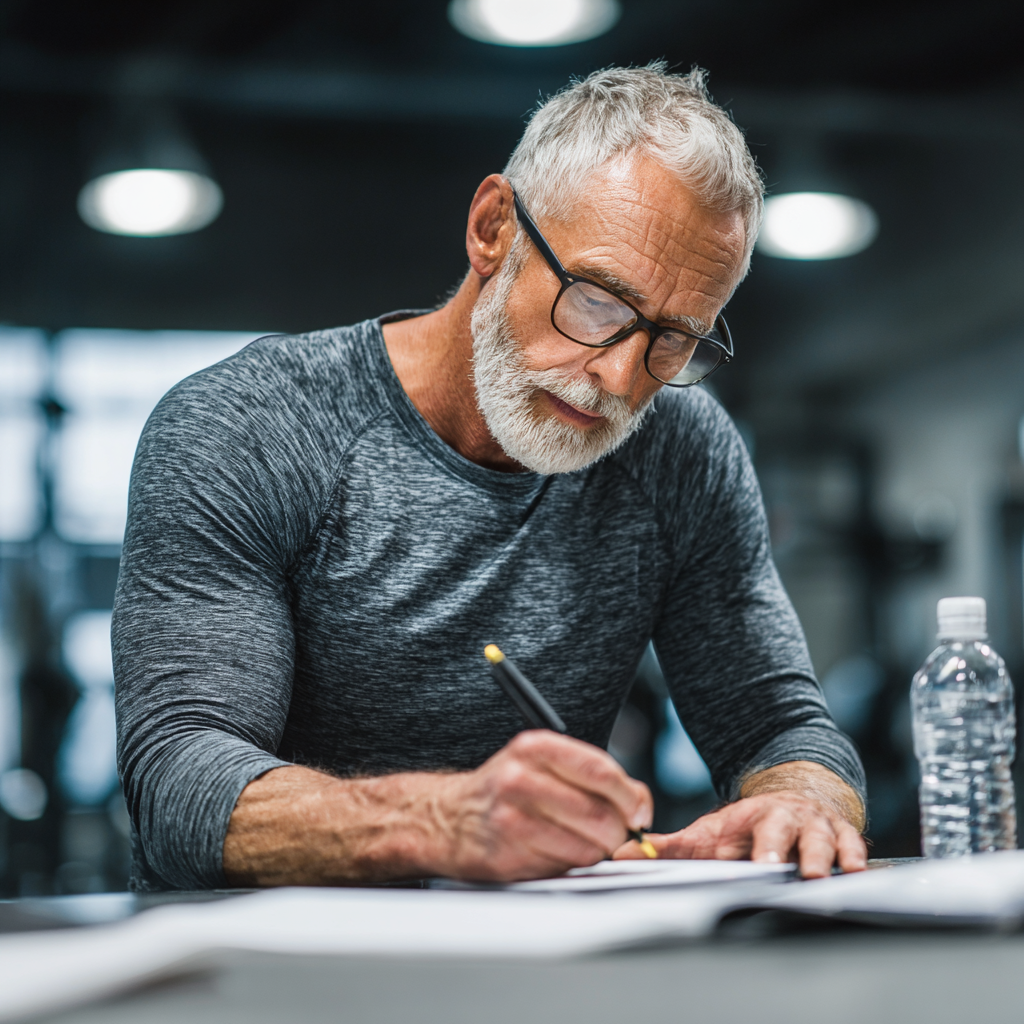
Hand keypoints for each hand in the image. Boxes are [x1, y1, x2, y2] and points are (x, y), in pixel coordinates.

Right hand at [431, 730, 652, 881]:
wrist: (449, 817)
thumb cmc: (507, 790)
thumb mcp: (544, 764)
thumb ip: (593, 776)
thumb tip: (640, 804)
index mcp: (535, 748)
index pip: (601, 772)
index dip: (631, 797)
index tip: (639, 812)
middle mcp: (521, 778)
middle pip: (599, 814)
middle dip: (618, 831)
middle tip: (614, 834)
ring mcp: (511, 818)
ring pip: (586, 846)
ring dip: (595, 852)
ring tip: (580, 842)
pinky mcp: (508, 854)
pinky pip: (564, 868)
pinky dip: (571, 865)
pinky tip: (556, 852)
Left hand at [613, 762, 866, 877]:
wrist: (794, 797)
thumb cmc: (746, 828)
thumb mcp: (707, 835)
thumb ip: (668, 847)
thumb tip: (621, 854)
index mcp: (754, 818)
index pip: (753, 830)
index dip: (753, 845)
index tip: (750, 859)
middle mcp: (787, 818)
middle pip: (789, 831)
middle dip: (787, 848)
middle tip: (787, 868)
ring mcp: (817, 827)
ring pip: (825, 838)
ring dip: (825, 856)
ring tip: (821, 875)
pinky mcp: (843, 837)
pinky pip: (854, 845)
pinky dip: (856, 856)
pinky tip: (857, 871)